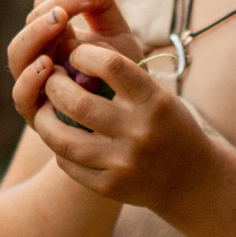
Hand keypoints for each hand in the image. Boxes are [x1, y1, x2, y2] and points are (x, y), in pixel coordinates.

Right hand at [6, 0, 145, 100]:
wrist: (134, 120)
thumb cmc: (124, 77)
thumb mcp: (118, 37)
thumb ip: (104, 8)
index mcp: (55, 35)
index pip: (44, 6)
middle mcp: (39, 56)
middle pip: (27, 27)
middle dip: (47, 13)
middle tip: (67, 9)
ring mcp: (34, 84)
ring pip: (16, 55)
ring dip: (34, 36)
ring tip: (57, 23)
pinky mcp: (36, 114)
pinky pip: (21, 94)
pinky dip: (29, 78)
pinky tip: (47, 65)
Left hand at [14, 37, 206, 207]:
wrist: (193, 179)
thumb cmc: (166, 124)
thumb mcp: (157, 94)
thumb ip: (120, 76)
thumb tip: (69, 49)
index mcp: (154, 100)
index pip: (110, 65)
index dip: (83, 55)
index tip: (74, 55)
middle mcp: (140, 131)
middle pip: (77, 103)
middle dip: (54, 86)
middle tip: (51, 80)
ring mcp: (124, 163)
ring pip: (63, 139)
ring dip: (44, 119)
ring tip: (43, 108)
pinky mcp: (111, 187)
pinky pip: (68, 164)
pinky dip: (58, 148)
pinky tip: (59, 136)